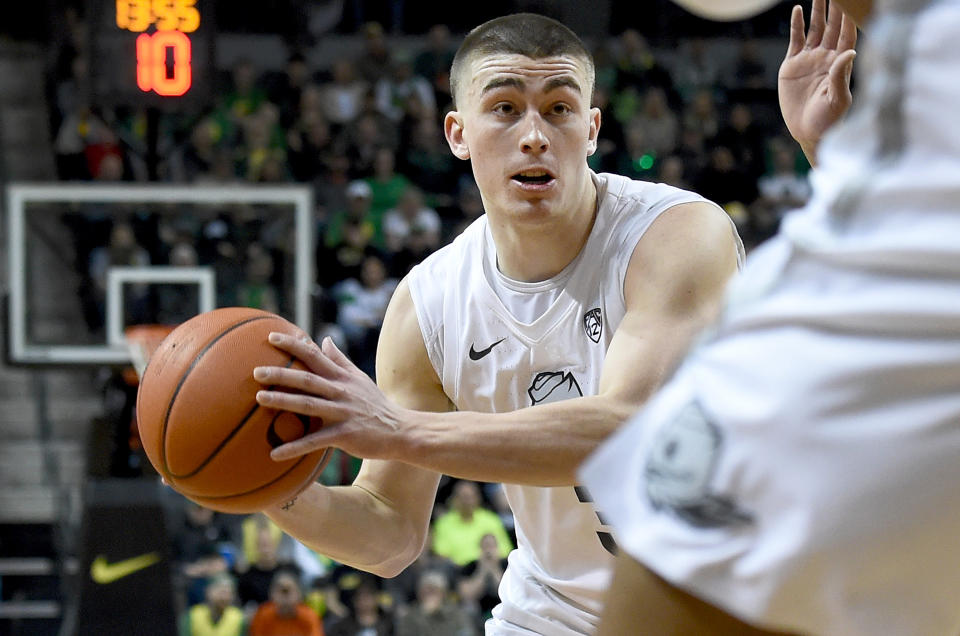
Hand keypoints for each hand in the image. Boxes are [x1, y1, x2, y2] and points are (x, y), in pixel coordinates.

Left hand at [254, 334, 408, 460]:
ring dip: (283, 401)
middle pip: (307, 379)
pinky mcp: (345, 435)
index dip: (293, 344)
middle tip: (256, 371)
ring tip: (259, 399)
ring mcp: (343, 412)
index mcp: (342, 377)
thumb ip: (340, 360)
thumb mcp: (359, 378)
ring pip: (309, 405)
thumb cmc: (375, 404)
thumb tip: (323, 339)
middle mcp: (341, 391)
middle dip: (281, 373)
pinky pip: (316, 441)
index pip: (314, 355)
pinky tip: (275, 454)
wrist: (401, 430)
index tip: (270, 336)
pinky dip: (295, 447)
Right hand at [778, 0, 856, 164]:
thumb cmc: (829, 120)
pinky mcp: (792, 65)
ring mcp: (810, 59)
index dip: (849, 17)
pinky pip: (796, 39)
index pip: (847, 33)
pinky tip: (798, 10)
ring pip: (816, 29)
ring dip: (817, 11)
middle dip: (835, 7)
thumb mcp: (838, 100)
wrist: (808, 132)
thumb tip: (851, 51)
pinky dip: (796, 25)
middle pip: (833, 26)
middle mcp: (827, 57)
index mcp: (841, 63)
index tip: (851, 0)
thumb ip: (842, 75)